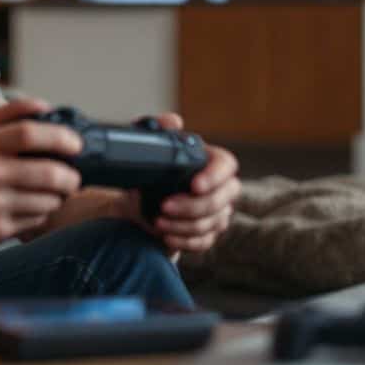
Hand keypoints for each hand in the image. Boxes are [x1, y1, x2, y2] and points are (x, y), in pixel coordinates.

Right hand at [0, 98, 82, 244]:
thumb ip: (11, 111)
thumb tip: (47, 107)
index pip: (30, 134)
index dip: (61, 137)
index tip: (75, 145)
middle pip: (49, 173)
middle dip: (70, 176)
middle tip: (72, 176)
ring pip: (48, 201)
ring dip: (59, 196)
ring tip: (54, 192)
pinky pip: (36, 221)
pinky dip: (42, 213)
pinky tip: (33, 206)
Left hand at [120, 112, 239, 254]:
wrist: (138, 201)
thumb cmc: (150, 172)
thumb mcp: (149, 148)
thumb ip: (158, 129)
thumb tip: (172, 121)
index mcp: (211, 162)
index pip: (227, 166)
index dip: (215, 176)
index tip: (194, 185)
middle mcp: (221, 188)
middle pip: (222, 200)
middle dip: (193, 206)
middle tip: (164, 206)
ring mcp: (217, 213)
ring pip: (212, 223)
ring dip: (182, 225)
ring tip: (158, 221)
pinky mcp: (208, 234)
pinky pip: (204, 242)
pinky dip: (184, 241)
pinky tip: (166, 236)